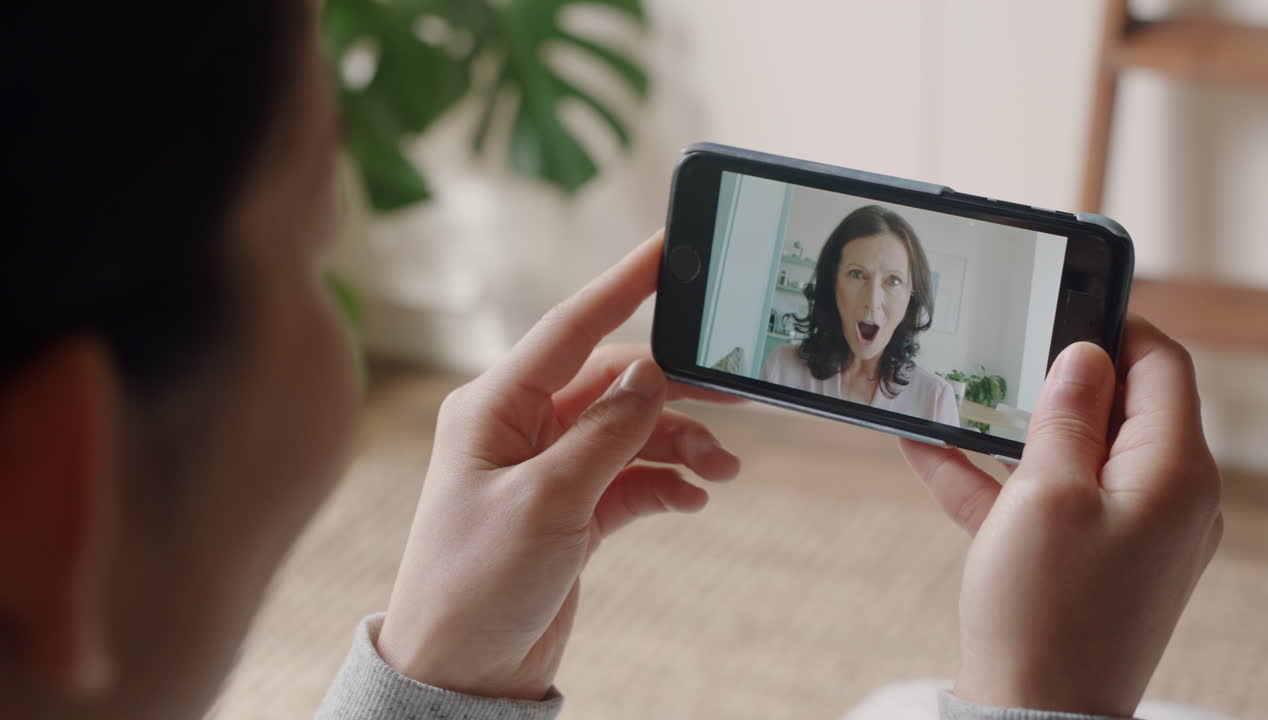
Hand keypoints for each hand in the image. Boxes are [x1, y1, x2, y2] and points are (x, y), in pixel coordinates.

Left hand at [374, 231, 740, 699]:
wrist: (462, 673)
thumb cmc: (474, 586)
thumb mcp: (545, 503)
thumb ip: (605, 433)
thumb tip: (652, 373)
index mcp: (496, 407)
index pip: (572, 327)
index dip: (625, 283)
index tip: (669, 248)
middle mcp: (523, 428)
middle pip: (615, 381)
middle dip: (676, 387)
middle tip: (737, 390)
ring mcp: (550, 468)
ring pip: (632, 429)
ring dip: (681, 442)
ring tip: (723, 469)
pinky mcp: (573, 509)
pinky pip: (634, 476)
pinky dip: (668, 482)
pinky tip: (692, 497)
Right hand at [901, 316, 1222, 716]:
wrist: (1032, 718)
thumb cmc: (1045, 612)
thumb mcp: (1047, 495)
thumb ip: (1066, 417)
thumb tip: (1084, 355)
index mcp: (1173, 473)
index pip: (1161, 366)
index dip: (1114, 324)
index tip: (1062, 300)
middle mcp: (1164, 498)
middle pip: (1117, 408)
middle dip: (1054, 376)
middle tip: (1002, 345)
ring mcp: (1126, 532)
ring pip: (1072, 452)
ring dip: (1014, 426)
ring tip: (957, 393)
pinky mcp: (1087, 560)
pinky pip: (1043, 499)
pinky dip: (996, 476)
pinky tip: (928, 449)